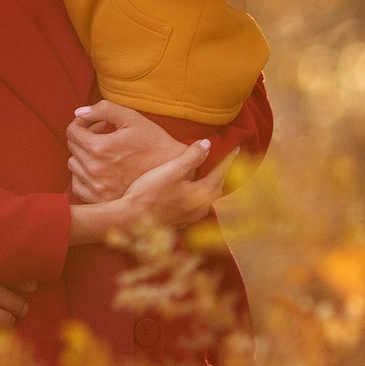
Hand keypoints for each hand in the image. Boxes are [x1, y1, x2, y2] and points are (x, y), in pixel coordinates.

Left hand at [68, 101, 208, 202]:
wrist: (173, 171)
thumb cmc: (154, 141)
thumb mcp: (132, 118)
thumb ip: (103, 109)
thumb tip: (79, 112)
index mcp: (100, 148)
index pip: (72, 131)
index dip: (82, 122)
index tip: (95, 123)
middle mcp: (94, 169)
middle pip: (72, 147)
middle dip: (84, 136)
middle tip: (104, 134)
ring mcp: (96, 187)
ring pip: (73, 165)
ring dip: (83, 155)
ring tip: (103, 151)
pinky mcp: (100, 199)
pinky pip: (77, 185)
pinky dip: (84, 175)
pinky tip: (100, 169)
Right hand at [69, 141, 221, 242]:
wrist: (129, 219)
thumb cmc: (150, 192)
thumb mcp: (172, 170)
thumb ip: (192, 157)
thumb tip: (208, 144)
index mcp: (202, 194)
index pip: (220, 172)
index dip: (227, 158)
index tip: (235, 147)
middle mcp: (200, 208)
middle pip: (216, 186)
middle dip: (221, 172)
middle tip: (225, 159)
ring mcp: (190, 217)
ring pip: (205, 196)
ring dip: (209, 183)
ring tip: (209, 172)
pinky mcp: (178, 221)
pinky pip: (194, 204)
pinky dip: (197, 193)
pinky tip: (190, 189)